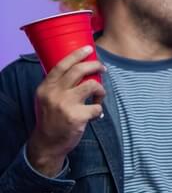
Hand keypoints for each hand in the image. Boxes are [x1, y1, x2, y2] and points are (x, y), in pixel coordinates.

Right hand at [27, 46, 105, 176]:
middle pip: (79, 70)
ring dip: (100, 90)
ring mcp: (65, 105)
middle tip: (103, 69)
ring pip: (92, 86)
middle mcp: (54, 93)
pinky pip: (97, 107)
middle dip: (95, 66)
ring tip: (98, 98)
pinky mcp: (76, 117)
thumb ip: (58, 86)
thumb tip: (81, 69)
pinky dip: (99, 110)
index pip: (62, 65)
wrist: (48, 143)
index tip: (89, 49)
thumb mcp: (47, 98)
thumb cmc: (51, 118)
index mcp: (46, 87)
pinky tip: (94, 116)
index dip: (77, 55)